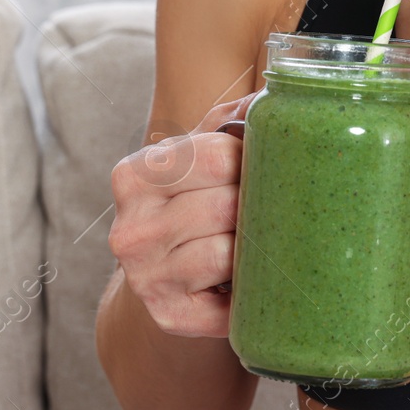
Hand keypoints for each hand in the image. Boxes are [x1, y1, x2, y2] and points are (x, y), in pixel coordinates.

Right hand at [107, 93, 253, 337]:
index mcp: (134, 176)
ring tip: (257, 240)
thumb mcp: (199, 155)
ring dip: (253, 247)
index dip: (253, 161)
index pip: (217, 156)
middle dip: (258, 206)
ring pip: (228, 253)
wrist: (163, 276)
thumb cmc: (192, 203)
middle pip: (227, 206)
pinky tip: (248, 280)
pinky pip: (231, 302)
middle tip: (271, 207)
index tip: (264, 167)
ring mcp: (145, 277)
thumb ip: (231, 120)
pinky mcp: (169, 315)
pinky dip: (250, 290)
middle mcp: (130, 228)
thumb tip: (279, 94)